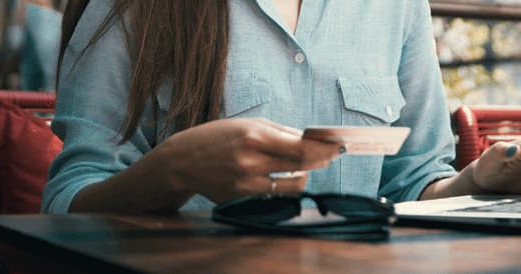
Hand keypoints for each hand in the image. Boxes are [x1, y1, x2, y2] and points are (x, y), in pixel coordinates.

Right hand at [151, 118, 342, 202]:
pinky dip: (283, 184)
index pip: (300, 146)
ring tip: (303, 167)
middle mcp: (251, 160)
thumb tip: (311, 139)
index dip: (324, 148)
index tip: (339, 144)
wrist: (181, 161)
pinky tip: (281, 175)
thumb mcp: (247, 125)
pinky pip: (274, 193)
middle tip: (333, 155)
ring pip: (292, 184)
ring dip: (304, 175)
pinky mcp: (241, 197)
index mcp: (254, 135)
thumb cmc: (217, 137)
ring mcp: (246, 182)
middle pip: (302, 165)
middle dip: (323, 160)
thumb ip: (280, 132)